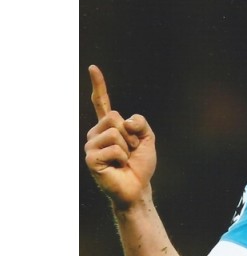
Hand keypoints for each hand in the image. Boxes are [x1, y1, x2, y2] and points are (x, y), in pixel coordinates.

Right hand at [84, 65, 156, 208]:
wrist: (137, 187)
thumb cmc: (140, 165)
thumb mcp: (148, 139)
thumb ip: (141, 123)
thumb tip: (126, 121)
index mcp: (108, 127)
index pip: (102, 103)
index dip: (98, 86)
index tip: (93, 68)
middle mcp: (96, 133)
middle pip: (114, 117)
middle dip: (130, 135)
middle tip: (130, 151)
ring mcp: (91, 145)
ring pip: (114, 132)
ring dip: (127, 148)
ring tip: (123, 160)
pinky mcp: (90, 158)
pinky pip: (113, 148)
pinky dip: (122, 157)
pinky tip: (117, 166)